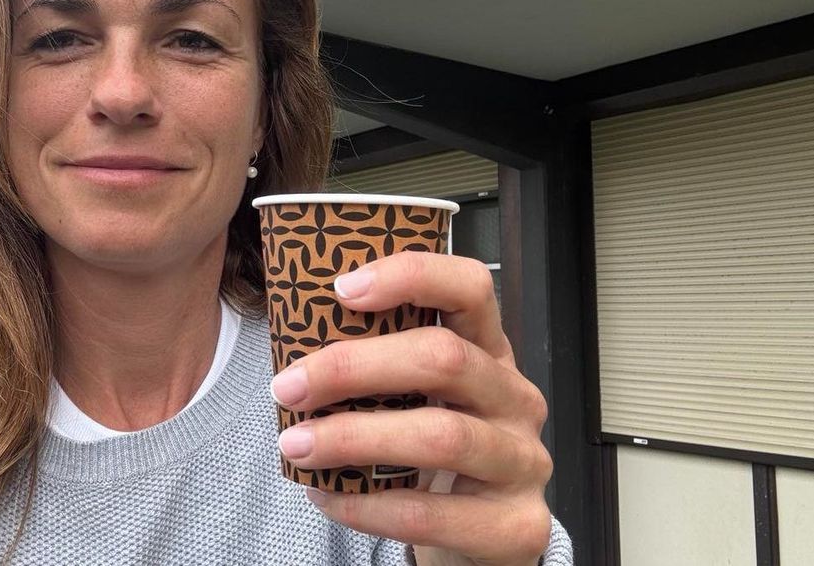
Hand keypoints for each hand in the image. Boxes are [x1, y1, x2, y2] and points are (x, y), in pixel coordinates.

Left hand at [269, 251, 552, 565]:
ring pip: (441, 436)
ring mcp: (524, 461)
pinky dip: (367, 506)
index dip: (410, 276)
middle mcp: (516, 398)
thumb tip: (290, 348)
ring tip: (296, 445)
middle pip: (445, 359)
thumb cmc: (429, 453)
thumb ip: (379, 366)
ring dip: (353, 438)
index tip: (342, 289)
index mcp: (489, 350)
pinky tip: (326, 496)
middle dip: (354, 368)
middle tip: (289, 387)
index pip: (470, 286)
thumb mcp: (418, 397)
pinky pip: (431, 512)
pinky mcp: (517, 526)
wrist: (480, 537)